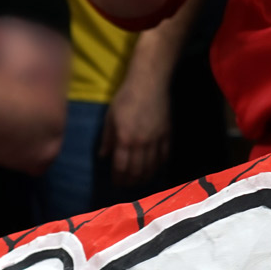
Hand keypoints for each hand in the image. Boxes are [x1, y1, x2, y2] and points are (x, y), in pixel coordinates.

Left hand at [101, 68, 170, 188]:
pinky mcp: (167, 136)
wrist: (149, 83)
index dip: (118, 178)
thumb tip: (103, 157)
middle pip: (137, 171)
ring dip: (145, 178)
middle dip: (131, 182)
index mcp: (125, 139)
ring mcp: (156, 141)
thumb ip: (107, 139)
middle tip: (127, 186)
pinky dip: (159, 167)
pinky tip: (154, 171)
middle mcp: (141, 143)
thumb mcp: (110, 117)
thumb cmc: (126, 98)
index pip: (121, 166)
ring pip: (151, 167)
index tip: (116, 183)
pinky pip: (164, 157)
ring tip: (139, 182)